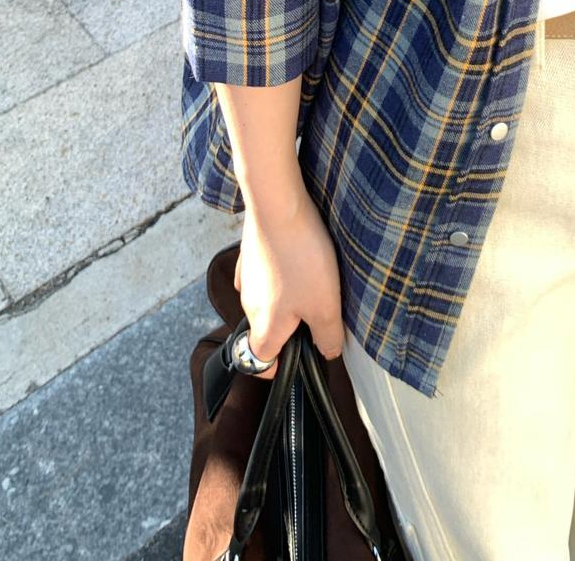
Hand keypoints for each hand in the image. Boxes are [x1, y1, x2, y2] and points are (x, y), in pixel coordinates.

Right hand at [233, 182, 345, 375]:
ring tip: (313, 280)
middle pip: (264, 330)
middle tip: (318, 314)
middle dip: (289, 330)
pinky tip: (296, 259)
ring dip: (284, 299)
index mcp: (264, 326)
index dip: (276, 369)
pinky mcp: (249, 253)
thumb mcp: (326, 306)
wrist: (278, 206)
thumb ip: (328, 337)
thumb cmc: (302, 259)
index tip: (292, 364)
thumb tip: (328, 352)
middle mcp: (248, 305)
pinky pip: (263, 273)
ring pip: (264, 300)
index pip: (259, 362)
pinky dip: (277, 273)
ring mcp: (246, 276)